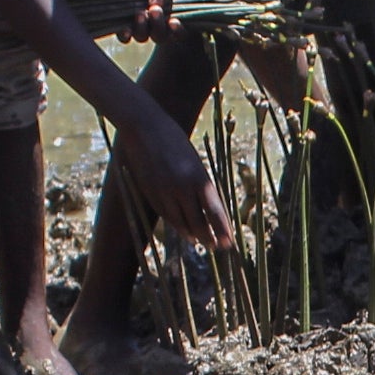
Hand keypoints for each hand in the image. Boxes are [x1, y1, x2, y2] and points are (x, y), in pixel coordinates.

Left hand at [106, 0, 175, 41]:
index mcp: (170, 11)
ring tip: (139, 12)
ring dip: (142, 29)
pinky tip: (125, 29)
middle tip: (154, 10)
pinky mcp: (119, 20)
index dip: (178, 32)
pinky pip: (123, 37)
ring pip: (142, 37)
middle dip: (159, 27)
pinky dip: (125, 35)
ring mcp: (137, 22)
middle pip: (160, 37)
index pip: (178, 31)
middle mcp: (154, 21)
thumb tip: (157, 6)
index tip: (174, 22)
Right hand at [112, 105, 235, 252]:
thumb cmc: (175, 141)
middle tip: (217, 247)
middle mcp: (182, 187)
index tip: (229, 242)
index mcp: (199, 177)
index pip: (214, 212)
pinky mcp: (151, 193)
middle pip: (198, 222)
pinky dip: (176, 225)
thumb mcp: (194, 162)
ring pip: (181, 222)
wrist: (145, 127)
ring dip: (192, 235)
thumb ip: (200, 184)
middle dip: (208, 237)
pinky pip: (166, 214)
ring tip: (200, 243)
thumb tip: (208, 209)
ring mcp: (165, 192)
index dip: (222, 229)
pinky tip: (184, 231)